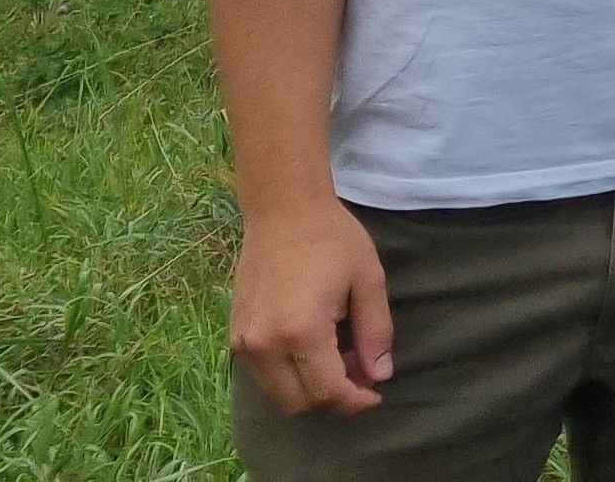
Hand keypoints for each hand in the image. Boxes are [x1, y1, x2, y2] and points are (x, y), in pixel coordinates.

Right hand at [228, 195, 393, 415]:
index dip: (355, 401)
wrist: (283, 210)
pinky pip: (262, 376)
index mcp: (301, 332)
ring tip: (338, 356)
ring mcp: (244, 343)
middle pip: (298, 403)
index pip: (327, 392)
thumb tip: (380, 376)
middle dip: (333, 399)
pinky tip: (312, 349)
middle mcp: (265, 345)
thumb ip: (376, 332)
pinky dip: (289, 376)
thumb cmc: (332, 239)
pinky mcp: (235, 336)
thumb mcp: (368, 280)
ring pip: (278, 395)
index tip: (375, 394)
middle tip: (359, 372)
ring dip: (309, 389)